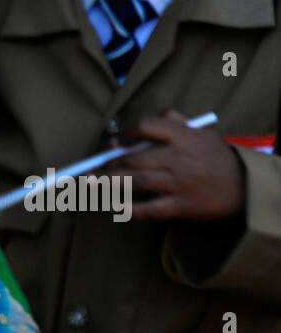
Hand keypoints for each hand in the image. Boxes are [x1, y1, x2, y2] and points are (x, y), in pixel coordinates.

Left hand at [101, 110, 245, 220]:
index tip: (114, 144)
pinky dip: (130, 209)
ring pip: (137, 181)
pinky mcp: (181, 206)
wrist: (243, 186)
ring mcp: (180, 183)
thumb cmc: (216, 157)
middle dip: (108, 165)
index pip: (149, 127)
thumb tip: (141, 125)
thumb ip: (175, 123)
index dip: (126, 134)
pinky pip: (150, 209)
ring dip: (109, 183)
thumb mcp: (202, 133)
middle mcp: (180, 158)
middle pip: (135, 158)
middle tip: (89, 171)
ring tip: (89, 184)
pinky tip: (113, 207)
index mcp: (185, 137)